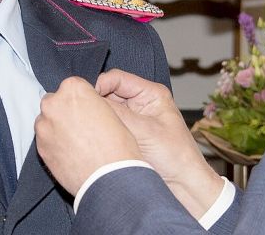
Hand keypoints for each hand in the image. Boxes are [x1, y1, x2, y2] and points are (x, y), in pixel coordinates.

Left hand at [35, 77, 141, 194]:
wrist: (109, 177)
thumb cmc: (117, 146)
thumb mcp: (110, 112)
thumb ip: (90, 104)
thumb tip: (82, 109)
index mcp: (74, 89)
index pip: (72, 87)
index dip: (82, 100)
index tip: (88, 111)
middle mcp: (54, 103)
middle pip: (55, 101)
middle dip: (65, 111)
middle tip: (81, 127)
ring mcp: (44, 126)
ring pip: (47, 121)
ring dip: (57, 127)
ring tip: (76, 143)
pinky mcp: (39, 147)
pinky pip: (45, 139)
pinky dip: (54, 143)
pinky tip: (70, 153)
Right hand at [96, 69, 224, 217]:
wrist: (184, 187)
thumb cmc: (176, 157)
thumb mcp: (145, 131)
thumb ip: (117, 114)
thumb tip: (88, 98)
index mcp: (151, 94)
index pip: (117, 78)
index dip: (99, 85)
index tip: (85, 98)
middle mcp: (140, 103)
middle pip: (108, 93)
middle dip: (95, 102)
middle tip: (80, 112)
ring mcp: (132, 120)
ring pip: (105, 111)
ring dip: (96, 117)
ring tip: (84, 125)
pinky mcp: (126, 136)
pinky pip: (107, 127)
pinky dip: (98, 129)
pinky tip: (90, 136)